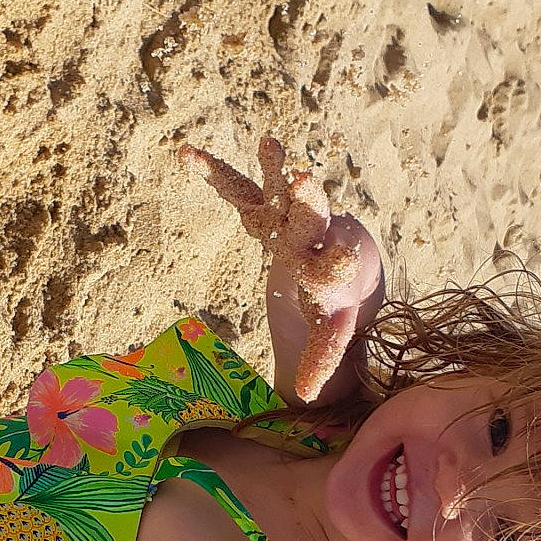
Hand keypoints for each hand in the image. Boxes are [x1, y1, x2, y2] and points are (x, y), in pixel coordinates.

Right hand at [178, 137, 382, 399]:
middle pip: (313, 227)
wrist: (352, 269)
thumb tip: (303, 396)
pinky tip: (187, 155)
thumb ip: (320, 366)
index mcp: (335, 289)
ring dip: (274, 172)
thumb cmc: (336, 314)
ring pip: (285, 196)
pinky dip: (218, 175)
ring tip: (270, 145)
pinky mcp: (273, 211)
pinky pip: (243, 191)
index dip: (328, 296)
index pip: (332, 297)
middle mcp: (319, 248)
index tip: (334, 277)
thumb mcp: (328, 341)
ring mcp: (296, 223)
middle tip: (304, 181)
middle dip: (307, 206)